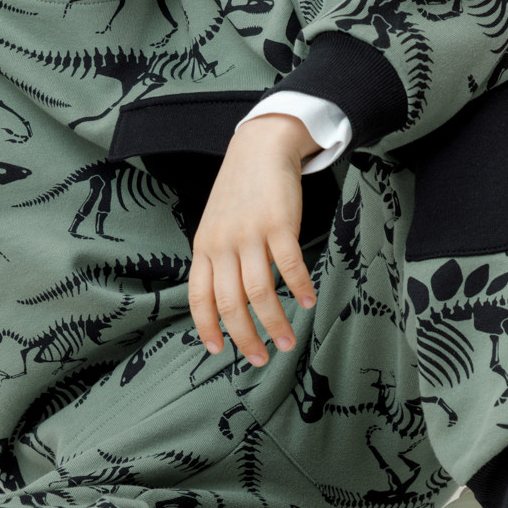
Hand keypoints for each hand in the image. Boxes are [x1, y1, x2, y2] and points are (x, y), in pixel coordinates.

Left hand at [188, 114, 317, 366]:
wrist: (259, 149)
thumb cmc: (239, 193)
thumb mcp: (215, 227)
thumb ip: (217, 261)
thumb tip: (226, 304)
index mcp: (204, 248)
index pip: (199, 297)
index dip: (207, 327)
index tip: (218, 351)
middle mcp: (222, 244)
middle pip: (230, 302)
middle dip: (245, 337)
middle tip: (261, 358)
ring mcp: (250, 233)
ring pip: (259, 290)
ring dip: (275, 322)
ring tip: (287, 342)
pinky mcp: (278, 222)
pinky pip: (289, 265)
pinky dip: (299, 288)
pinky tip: (308, 301)